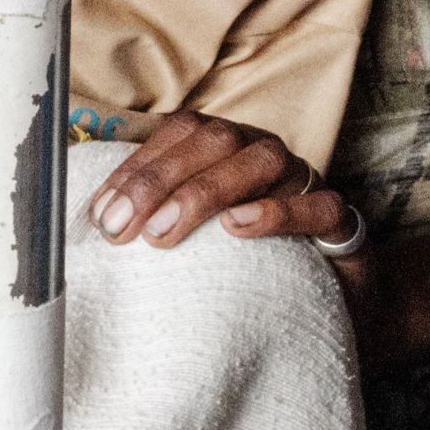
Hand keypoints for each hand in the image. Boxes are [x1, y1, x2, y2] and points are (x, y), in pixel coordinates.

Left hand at [87, 110, 351, 252]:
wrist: (327, 296)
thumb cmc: (249, 260)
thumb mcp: (196, 236)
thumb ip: (153, 219)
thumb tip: (92, 226)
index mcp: (227, 146)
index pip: (178, 134)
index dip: (136, 168)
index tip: (101, 215)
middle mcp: (262, 152)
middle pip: (214, 141)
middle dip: (159, 181)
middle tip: (123, 230)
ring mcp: (304, 180)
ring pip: (262, 161)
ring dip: (206, 192)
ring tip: (163, 234)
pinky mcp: (337, 218)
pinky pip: (318, 205)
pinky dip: (277, 212)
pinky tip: (236, 228)